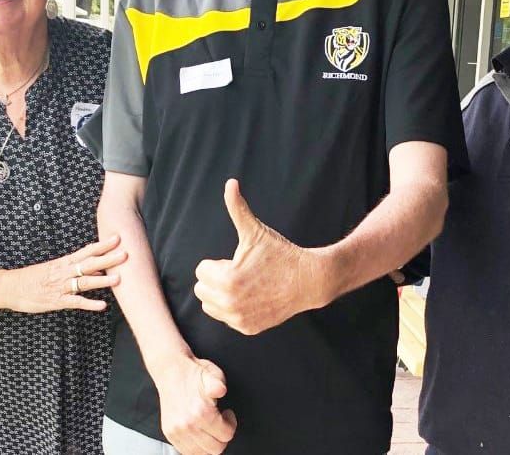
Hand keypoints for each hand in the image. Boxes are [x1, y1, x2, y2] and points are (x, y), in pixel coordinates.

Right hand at [0, 235, 125, 314]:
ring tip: (119, 279)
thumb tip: (96, 268)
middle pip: (90, 263)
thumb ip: (74, 268)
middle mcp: (65, 272)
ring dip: (103, 281)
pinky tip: (102, 306)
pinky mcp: (57, 301)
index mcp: (64, 262)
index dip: (103, 245)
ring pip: (85, 282)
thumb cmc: (33, 278)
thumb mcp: (54, 268)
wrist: (10, 287)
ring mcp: (61, 286)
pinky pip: (76, 302)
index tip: (118, 238)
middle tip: (126, 253)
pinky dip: (89, 304)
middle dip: (108, 259)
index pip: (87, 251)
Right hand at [156, 354, 236, 454]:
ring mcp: (177, 431)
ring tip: (209, 428)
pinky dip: (196, 447)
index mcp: (201, 411)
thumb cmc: (192, 373)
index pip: (226, 435)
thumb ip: (218, 384)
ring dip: (209, 443)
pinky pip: (186, 452)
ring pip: (201, 453)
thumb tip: (220, 390)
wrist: (171, 371)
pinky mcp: (170, 433)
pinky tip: (199, 433)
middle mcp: (188, 424)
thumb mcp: (211, 373)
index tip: (227, 415)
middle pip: (216, 449)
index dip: (231, 425)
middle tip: (220, 423)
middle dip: (222, 436)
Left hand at [194, 179, 323, 334]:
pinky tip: (251, 297)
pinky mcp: (248, 328)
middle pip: (201, 289)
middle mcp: (230, 303)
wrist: (308, 280)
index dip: (217, 263)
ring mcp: (239, 319)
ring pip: (210, 305)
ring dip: (220, 295)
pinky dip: (233, 309)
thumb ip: (237, 208)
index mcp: (227, 279)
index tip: (237, 260)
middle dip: (216, 279)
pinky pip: (225, 318)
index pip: (201, 271)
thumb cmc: (280, 254)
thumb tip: (230, 182)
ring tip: (243, 284)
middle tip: (239, 272)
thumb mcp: (256, 231)